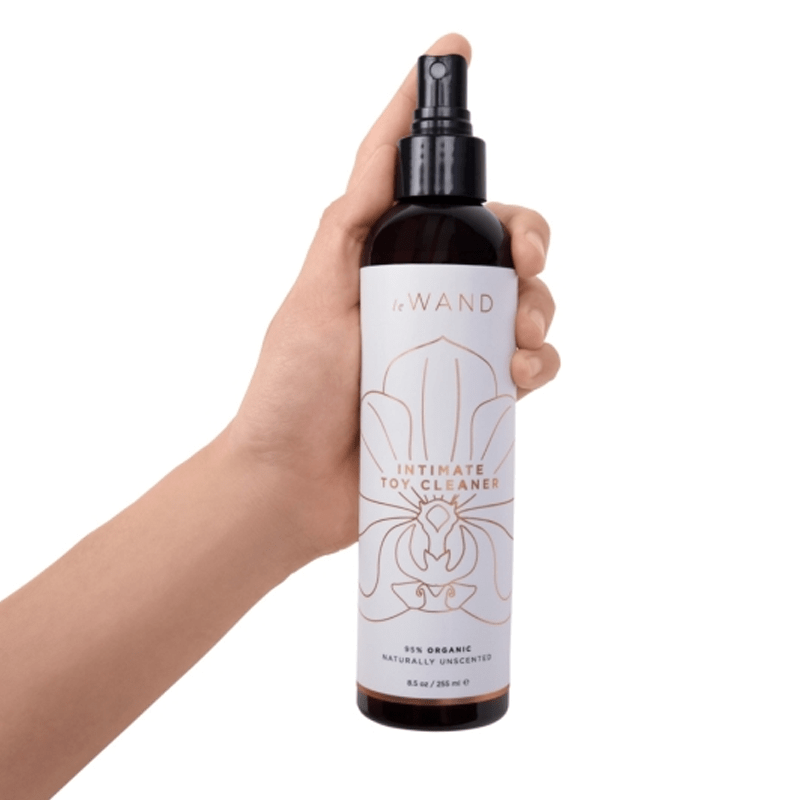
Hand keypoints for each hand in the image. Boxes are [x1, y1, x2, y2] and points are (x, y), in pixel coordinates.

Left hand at [227, 33, 559, 558]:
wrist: (295, 486)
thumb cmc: (292, 392)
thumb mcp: (314, 294)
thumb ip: (346, 226)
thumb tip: (378, 148)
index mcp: (390, 264)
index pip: (440, 197)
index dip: (460, 145)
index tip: (464, 71)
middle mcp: (428, 299)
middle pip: (502, 249)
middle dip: (531, 246)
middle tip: (527, 269)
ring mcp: (454, 350)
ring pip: (527, 307)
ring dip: (542, 309)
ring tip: (522, 339)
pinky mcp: (472, 400)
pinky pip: (528, 370)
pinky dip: (540, 365)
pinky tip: (523, 376)